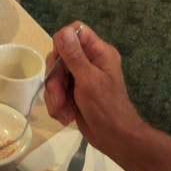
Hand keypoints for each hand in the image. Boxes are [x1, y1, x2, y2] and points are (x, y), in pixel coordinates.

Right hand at [43, 23, 140, 151]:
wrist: (115, 139)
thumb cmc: (106, 108)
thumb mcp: (89, 80)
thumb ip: (74, 56)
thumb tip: (63, 31)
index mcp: (99, 52)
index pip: (75, 32)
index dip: (62, 44)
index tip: (59, 62)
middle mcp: (89, 61)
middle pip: (60, 57)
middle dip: (55, 80)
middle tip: (60, 97)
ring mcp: (81, 77)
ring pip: (55, 76)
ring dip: (55, 96)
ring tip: (65, 113)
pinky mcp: (74, 92)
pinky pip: (56, 91)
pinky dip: (58, 105)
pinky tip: (66, 117)